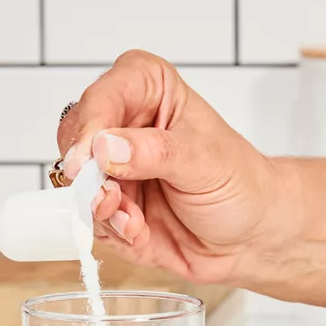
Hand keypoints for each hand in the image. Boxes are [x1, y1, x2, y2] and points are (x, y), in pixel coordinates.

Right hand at [57, 50, 288, 283]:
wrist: (251, 236)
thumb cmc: (240, 184)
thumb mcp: (205, 161)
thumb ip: (155, 152)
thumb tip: (105, 147)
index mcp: (149, 89)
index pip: (103, 96)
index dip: (90, 126)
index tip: (88, 158)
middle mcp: (123, 123)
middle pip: (74, 137)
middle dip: (88, 173)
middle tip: (110, 196)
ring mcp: (111, 166)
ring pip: (75, 181)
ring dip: (100, 206)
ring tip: (132, 221)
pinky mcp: (109, 204)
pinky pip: (88, 216)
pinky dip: (109, 228)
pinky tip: (138, 231)